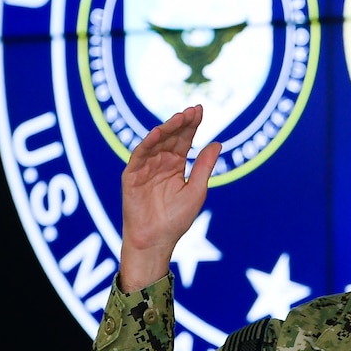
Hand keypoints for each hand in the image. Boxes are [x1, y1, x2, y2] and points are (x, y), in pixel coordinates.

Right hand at [118, 105, 221, 291]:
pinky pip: (139, 156)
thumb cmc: (176, 220)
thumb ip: (204, 167)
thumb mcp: (196, 191)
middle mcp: (160, 163)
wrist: (156, 241)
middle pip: (171, 137)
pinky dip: (148, 144)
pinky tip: (158, 133)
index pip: (184, 140)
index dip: (192, 125)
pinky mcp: (132, 176)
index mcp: (176, 166)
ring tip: (179, 118)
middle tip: (192, 111)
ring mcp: (145, 168)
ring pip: (156, 142)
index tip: (200, 109)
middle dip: (181, 123)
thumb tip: (218, 143)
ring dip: (167, 129)